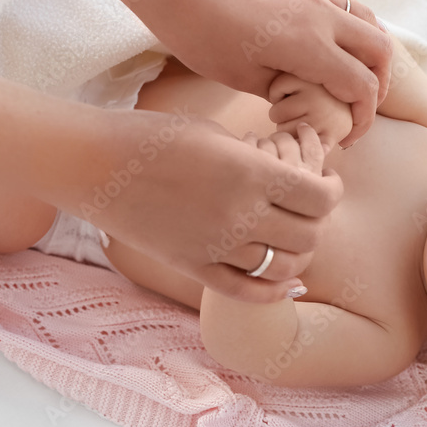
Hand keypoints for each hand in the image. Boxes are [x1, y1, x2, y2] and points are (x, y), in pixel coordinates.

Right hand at [81, 111, 341, 302]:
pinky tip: (277, 274)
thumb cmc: (154, 137)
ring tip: (291, 235)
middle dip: (319, 221)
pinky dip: (272, 288)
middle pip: (310, 235)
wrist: (94, 165)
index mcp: (249, 173)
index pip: (320, 197)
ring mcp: (215, 247)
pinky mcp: (192, 267)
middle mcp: (238, 215)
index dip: (332, 190)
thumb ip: (259, 159)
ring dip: (298, 253)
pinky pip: (248, 292)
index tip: (327, 181)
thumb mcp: (215, 134)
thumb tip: (291, 172)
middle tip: (311, 207)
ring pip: (284, 267)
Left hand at [133, 0, 391, 146]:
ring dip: (371, 51)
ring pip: (369, 20)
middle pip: (380, 51)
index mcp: (309, 45)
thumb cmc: (199, 34)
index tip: (348, 137)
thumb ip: (285, 89)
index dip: (364, 117)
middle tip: (360, 109)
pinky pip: (346, 0)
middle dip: (379, 85)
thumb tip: (309, 96)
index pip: (362, 85)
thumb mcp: (242, 77)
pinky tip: (337, 39)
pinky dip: (355, 23)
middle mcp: (321, 14)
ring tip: (356, 75)